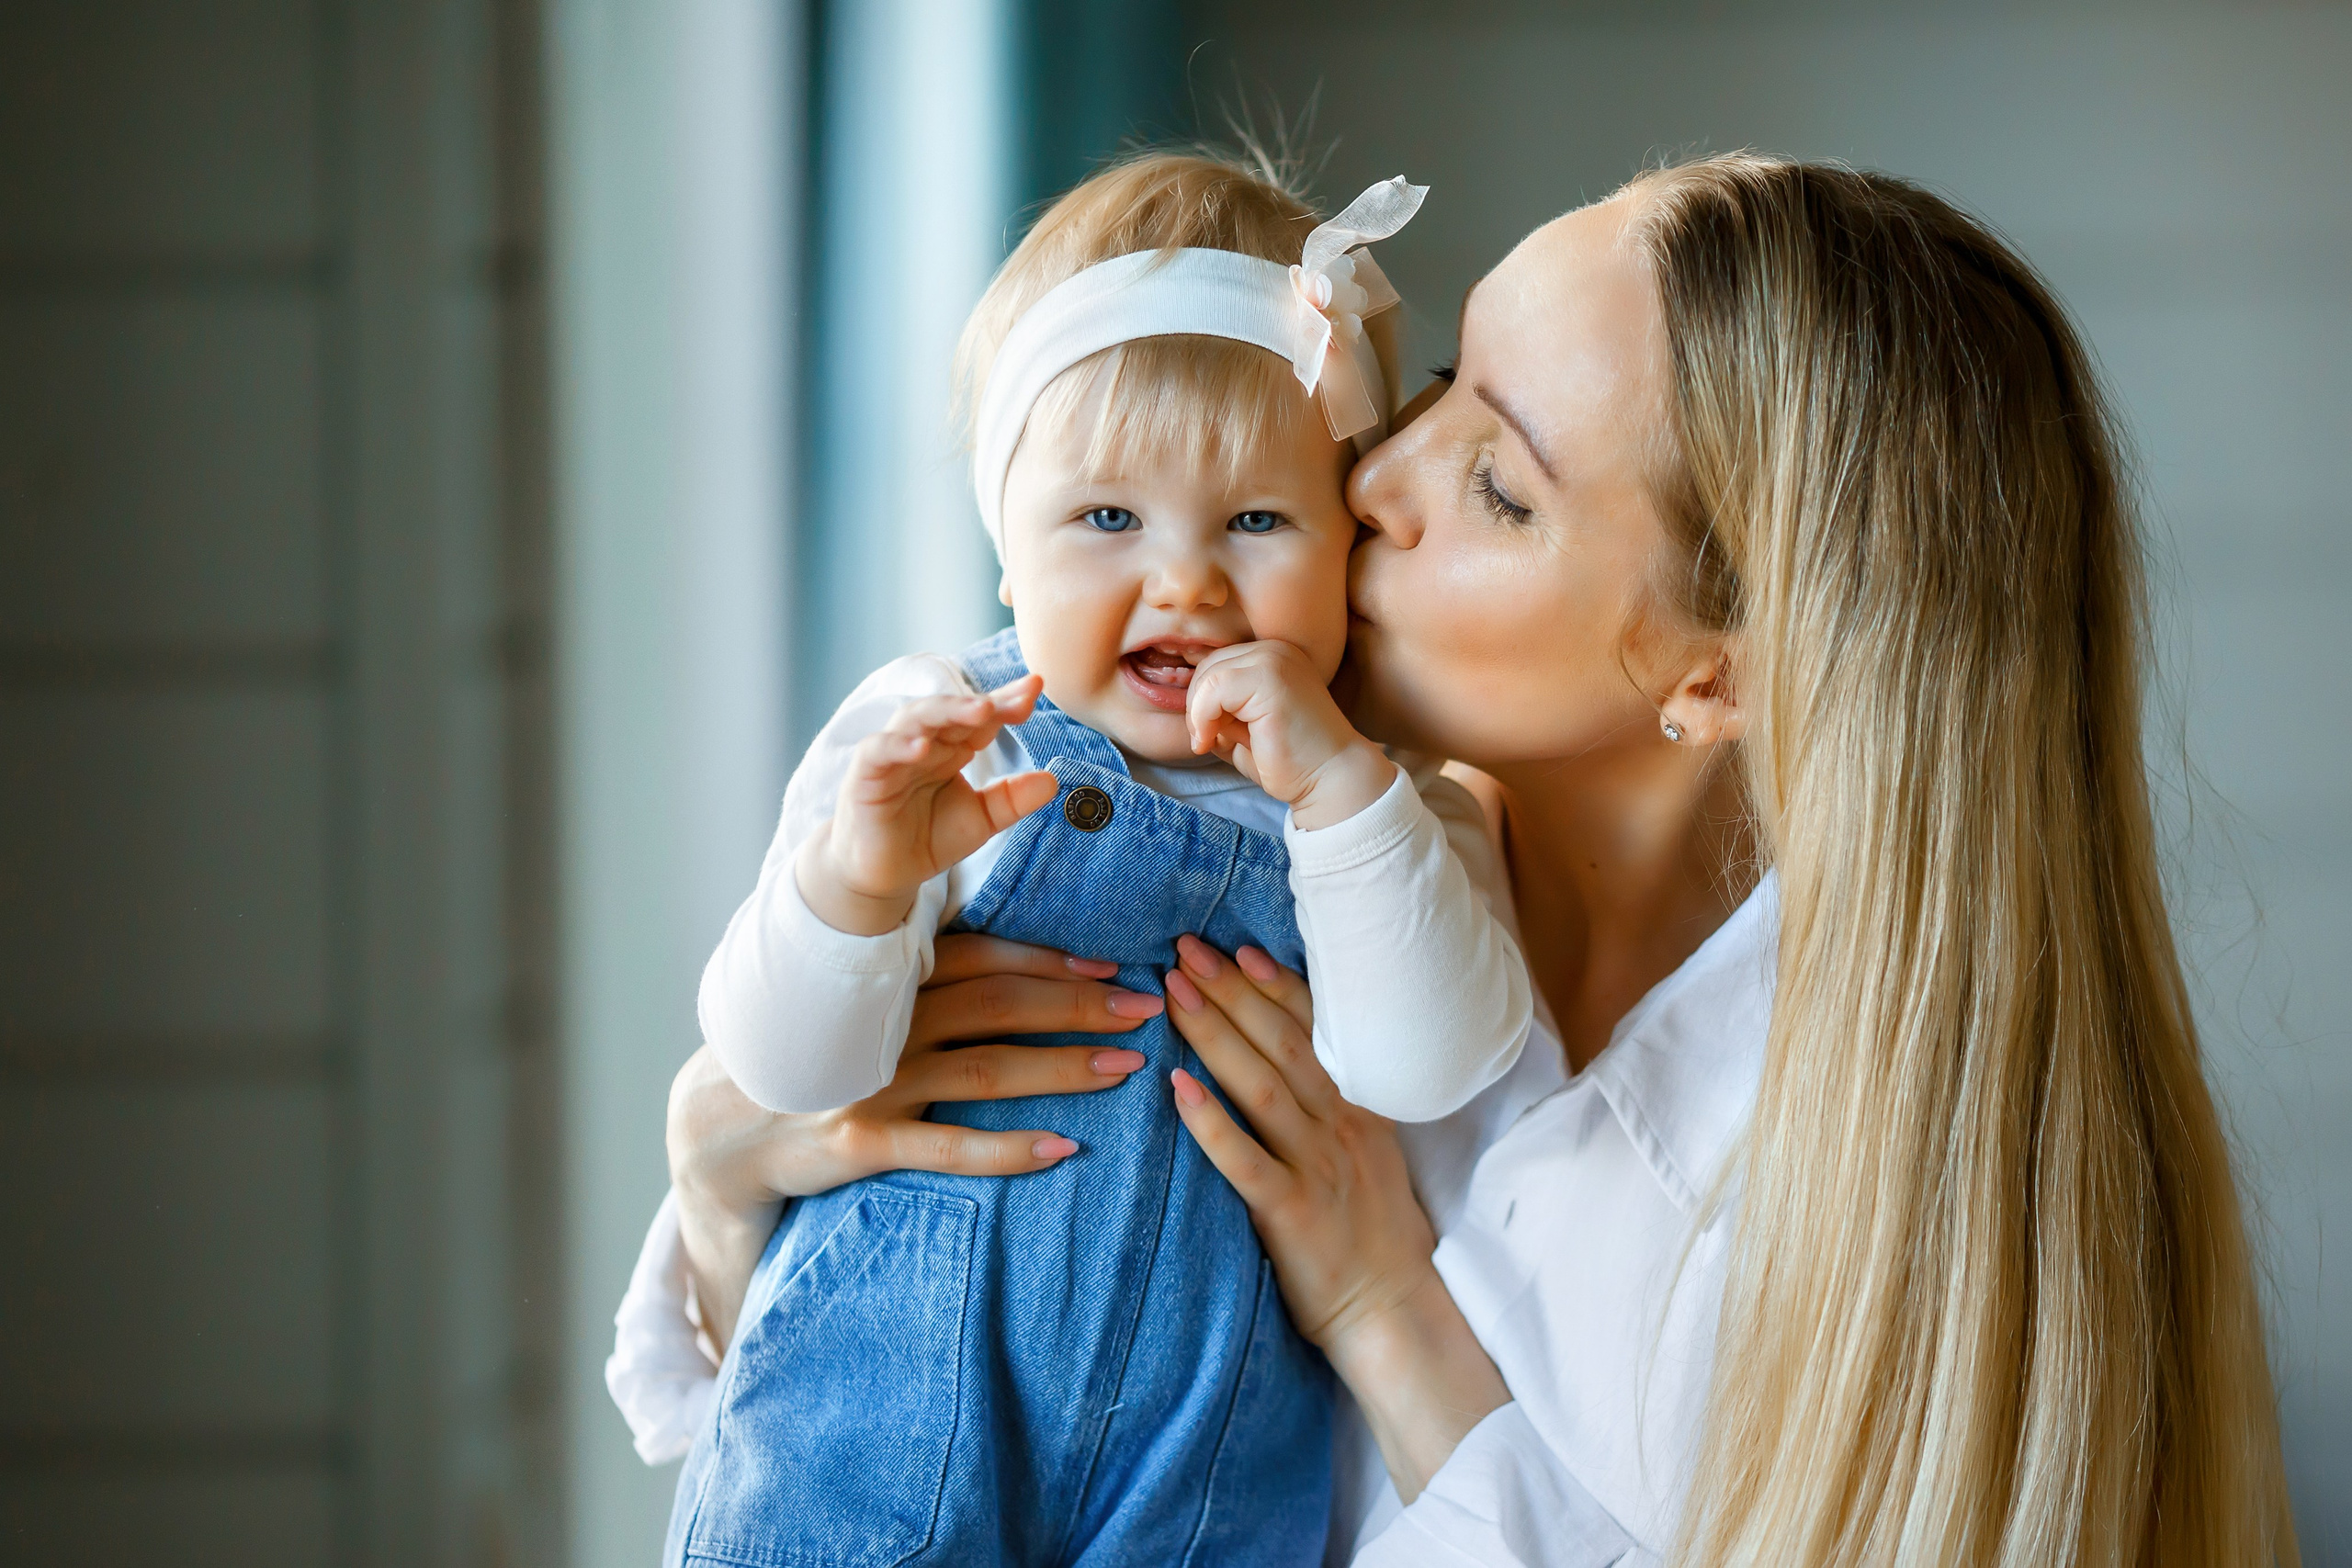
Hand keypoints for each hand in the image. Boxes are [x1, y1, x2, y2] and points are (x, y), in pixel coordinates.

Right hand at [668, 933, 1164, 1344]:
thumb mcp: (860, 1005)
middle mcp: (886, 1024)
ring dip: (1063, 1066)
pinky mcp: (859, 1143)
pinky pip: (948, 1148)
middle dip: (1080, 1004)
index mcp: (890, 981)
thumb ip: (924, 978)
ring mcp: (873, 1083)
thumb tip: (1013, 958)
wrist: (721, 1125)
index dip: (1054, 960)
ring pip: (987, 1070)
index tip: (1118, 965)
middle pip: (1001, 1006)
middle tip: (1147, 1008)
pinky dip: (1010, 1148)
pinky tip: (1065, 1148)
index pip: (986, 959)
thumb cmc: (814, 1057)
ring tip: (1126, 1067)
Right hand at [800, 676, 1059, 933]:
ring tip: (980, 710)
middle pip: (954, 710)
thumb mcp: (981, 819)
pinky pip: (878, 751)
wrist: (884, 874)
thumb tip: (1053, 780)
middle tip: (1019, 699)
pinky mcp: (865, 775)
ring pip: (916, 718)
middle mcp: (926, 742)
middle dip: (985, 702)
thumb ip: (1013, 799)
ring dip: (947, 711)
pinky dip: (897, 745)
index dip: (1008, 702)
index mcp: (954, 747)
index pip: (983, 717)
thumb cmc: (927, 837)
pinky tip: (921, 747)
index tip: (1037, 687)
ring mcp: (894, 754)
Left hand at [1161, 933, 1508, 1502]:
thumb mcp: (1367, 1153)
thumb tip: (1283, 1055)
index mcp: (1361, 1108)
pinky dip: (1210, 1121)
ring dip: (1216, 1034)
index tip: (1236, 947)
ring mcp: (1319, 1167)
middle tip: (1185, 950)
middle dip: (1231, 991)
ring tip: (1174, 994)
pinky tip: (1176, 1087)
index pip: (1315, 1030)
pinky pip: (1245, 1159)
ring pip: (1262, 1086)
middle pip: (1281, 1043)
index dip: (1273, 985)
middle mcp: (1343, 1126)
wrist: (1394, 1311)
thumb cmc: (1370, 1234)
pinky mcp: (1292, 1213)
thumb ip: (1332, 1105)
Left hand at [1184, 641, 1395, 828]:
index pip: (1217, 665)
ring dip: (1197, 714)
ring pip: (1208, 675)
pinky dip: (1202, 718)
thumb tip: (1184, 706)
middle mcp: (1277, 650)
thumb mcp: (1241, 729)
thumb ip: (1217, 712)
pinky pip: (1214, 689)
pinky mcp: (1271, 679)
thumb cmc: (1289, 760)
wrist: (1329, 779)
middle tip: (1206, 741)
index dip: (1202, 701)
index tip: (1207, 736)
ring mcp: (1276, 660)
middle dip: (1197, 706)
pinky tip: (1212, 742)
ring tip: (1210, 742)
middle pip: (1209, 665)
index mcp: (1274, 657)